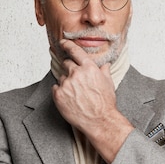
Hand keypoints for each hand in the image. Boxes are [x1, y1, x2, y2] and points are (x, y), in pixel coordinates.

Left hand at [51, 39, 132, 162]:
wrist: (99, 120)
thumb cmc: (105, 104)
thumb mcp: (109, 84)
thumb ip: (104, 71)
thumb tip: (105, 65)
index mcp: (89, 68)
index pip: (75, 51)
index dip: (67, 45)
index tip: (62, 42)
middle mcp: (76, 73)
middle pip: (66, 64)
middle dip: (70, 69)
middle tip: (76, 80)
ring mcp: (66, 84)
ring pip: (62, 77)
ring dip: (66, 83)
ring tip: (76, 94)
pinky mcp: (58, 95)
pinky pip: (55, 88)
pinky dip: (61, 92)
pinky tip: (70, 99)